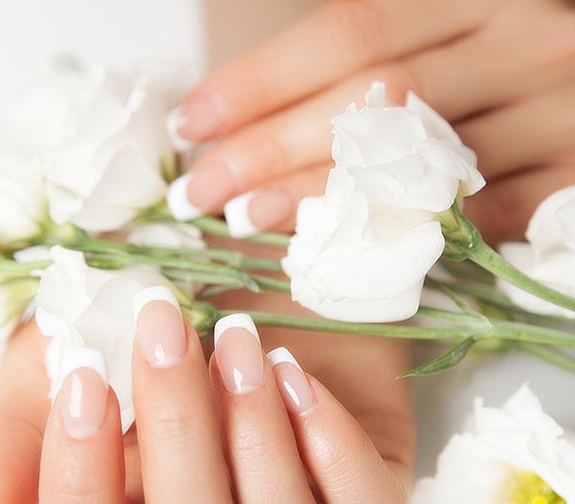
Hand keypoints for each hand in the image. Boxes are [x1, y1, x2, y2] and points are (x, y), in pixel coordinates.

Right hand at [0, 284, 413, 503]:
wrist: (238, 257)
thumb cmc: (152, 308)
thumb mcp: (66, 352)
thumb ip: (20, 432)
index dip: (77, 493)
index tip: (83, 379)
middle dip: (179, 437)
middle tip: (169, 327)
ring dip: (257, 445)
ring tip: (239, 345)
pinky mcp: (364, 474)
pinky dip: (334, 451)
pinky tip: (298, 377)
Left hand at [169, 0, 574, 242]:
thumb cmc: (493, 85)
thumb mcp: (438, 48)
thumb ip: (360, 72)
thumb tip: (242, 122)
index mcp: (474, 0)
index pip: (351, 30)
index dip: (263, 80)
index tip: (194, 123)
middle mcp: (519, 45)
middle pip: (372, 99)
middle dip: (271, 146)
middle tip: (204, 189)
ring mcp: (553, 117)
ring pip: (415, 165)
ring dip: (317, 198)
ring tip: (246, 218)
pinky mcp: (568, 186)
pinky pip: (467, 223)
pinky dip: (393, 239)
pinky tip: (331, 251)